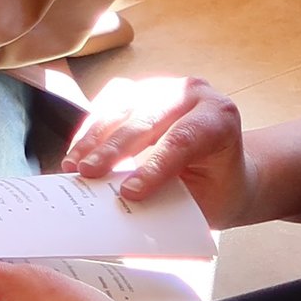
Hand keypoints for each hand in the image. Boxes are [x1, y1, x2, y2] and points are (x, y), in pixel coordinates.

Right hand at [63, 71, 252, 223]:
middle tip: (88, 174)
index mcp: (219, 118)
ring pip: (122, 106)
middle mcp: (193, 93)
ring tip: (74, 166)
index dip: (153, 165)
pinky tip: (78, 151)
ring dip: (94, 138)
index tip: (129, 192)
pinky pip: (110, 103)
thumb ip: (174, 202)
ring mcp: (164, 87)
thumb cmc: (217, 187)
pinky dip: (91, 128)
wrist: (225, 169)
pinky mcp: (141, 90)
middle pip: (146, 118)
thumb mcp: (207, 201)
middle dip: (113, 148)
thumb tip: (133, 213)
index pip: (182, 140)